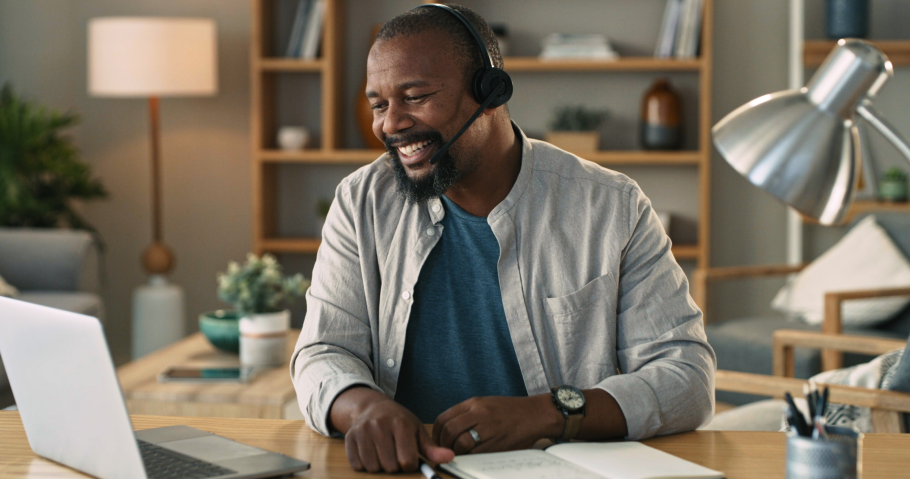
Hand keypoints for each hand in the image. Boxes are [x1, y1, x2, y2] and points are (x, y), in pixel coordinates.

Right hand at [339, 391, 453, 472]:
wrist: (371, 407)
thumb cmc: (398, 420)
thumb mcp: (416, 430)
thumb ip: (431, 448)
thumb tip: (450, 457)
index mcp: (400, 424)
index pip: (407, 461)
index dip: (409, 464)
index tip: (408, 457)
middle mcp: (380, 426)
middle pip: (390, 466)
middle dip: (394, 465)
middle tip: (394, 454)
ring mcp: (362, 432)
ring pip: (373, 467)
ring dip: (379, 466)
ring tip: (383, 453)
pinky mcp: (349, 438)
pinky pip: (358, 465)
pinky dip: (365, 464)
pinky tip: (370, 452)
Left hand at [433, 395, 562, 454]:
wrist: (535, 414)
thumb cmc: (510, 411)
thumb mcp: (486, 404)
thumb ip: (467, 414)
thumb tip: (447, 430)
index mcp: (474, 403)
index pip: (444, 418)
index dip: (436, 433)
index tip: (437, 441)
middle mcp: (480, 413)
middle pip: (449, 431)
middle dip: (443, 444)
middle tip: (445, 451)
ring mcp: (489, 428)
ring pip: (461, 443)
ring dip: (456, 452)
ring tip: (458, 455)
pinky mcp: (498, 443)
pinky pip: (476, 454)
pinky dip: (469, 458)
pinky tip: (471, 457)